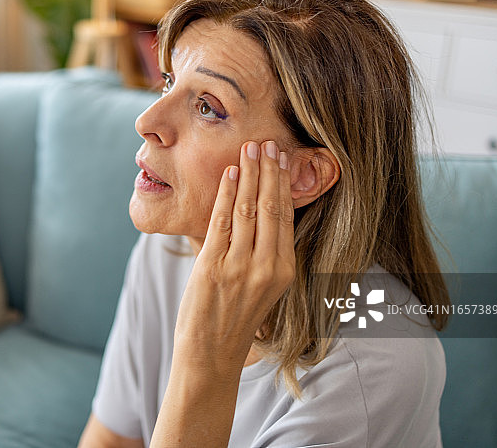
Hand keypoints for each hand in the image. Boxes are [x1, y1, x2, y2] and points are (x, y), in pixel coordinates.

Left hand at [173, 140, 295, 376]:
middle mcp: (266, 266)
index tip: (282, 159)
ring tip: (248, 150)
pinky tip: (228, 174)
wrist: (211, 353)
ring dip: (247, 175)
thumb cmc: (234, 318)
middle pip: (270, 207)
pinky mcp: (214, 266)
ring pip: (247, 209)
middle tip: (266, 143)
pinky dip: (225, 194)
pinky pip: (221, 221)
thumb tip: (262, 212)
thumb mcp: (263, 287)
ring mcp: (240, 266)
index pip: (286, 217)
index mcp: (283, 270)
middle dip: (268, 172)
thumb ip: (264, 253)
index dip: (283, 184)